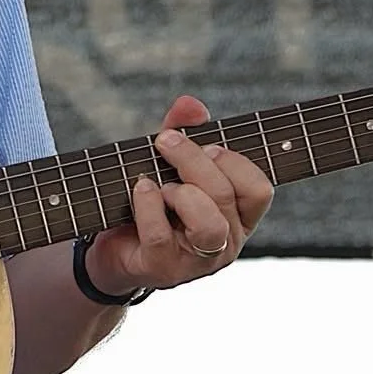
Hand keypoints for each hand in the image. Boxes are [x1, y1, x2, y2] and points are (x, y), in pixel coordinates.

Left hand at [84, 94, 272, 296]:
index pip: (259, 189)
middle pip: (225, 195)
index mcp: (238, 215)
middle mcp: (226, 240)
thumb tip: (190, 104)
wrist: (114, 247)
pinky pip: (161, 234)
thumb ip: (184, 131)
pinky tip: (139, 190)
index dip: (234, 162)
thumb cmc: (153, 202)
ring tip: (159, 185)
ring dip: (180, 192)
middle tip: (164, 142)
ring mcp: (197, 260)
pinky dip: (148, 204)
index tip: (208, 145)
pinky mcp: (164, 269)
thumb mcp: (169, 163)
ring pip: (207, 224)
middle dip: (193, 160)